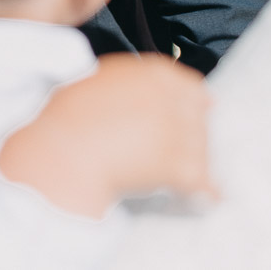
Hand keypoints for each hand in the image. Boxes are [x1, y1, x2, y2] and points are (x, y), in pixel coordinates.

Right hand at [0, 56, 215, 218]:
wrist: (63, 151)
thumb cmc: (70, 115)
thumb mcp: (101, 80)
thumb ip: (133, 81)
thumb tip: (150, 91)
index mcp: (153, 73)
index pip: (192, 86)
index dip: (192, 104)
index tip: (190, 115)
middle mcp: (172, 98)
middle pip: (199, 118)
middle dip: (192, 134)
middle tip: (172, 150)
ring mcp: (178, 132)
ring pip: (203, 150)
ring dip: (194, 162)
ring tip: (177, 175)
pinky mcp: (179, 166)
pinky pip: (202, 181)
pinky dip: (205, 191)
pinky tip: (207, 196)